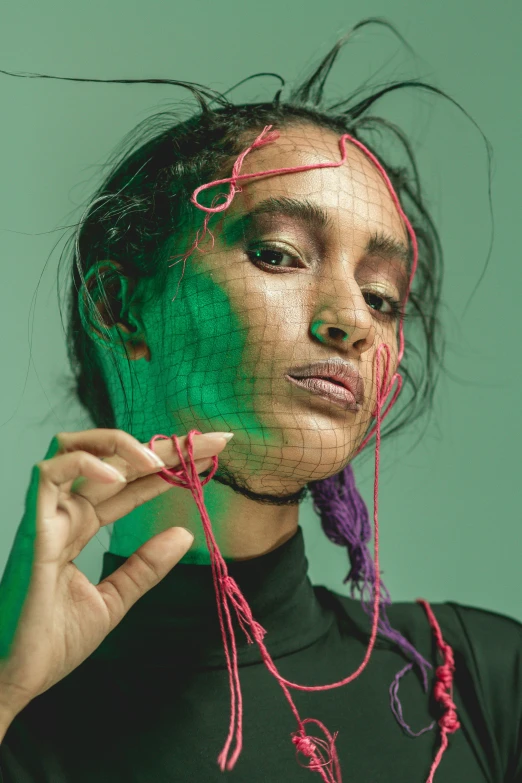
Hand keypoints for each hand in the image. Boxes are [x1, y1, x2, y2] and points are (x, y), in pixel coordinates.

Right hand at [0, 428, 231, 718]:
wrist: (12, 679)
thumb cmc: (50, 643)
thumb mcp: (113, 600)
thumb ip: (145, 566)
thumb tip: (184, 534)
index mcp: (81, 525)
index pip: (131, 482)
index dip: (169, 465)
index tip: (212, 456)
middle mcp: (65, 512)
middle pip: (115, 460)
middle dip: (165, 445)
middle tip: (214, 442)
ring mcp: (47, 515)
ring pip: (74, 447)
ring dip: (120, 445)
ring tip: (158, 461)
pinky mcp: (33, 527)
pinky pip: (48, 474)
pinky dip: (84, 465)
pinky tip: (119, 477)